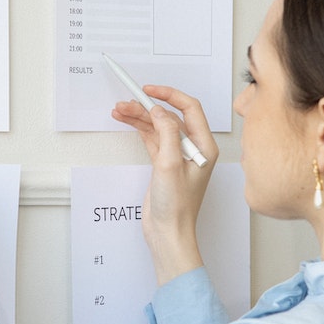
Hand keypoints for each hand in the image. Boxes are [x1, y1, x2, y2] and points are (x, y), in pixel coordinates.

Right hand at [111, 86, 218, 284]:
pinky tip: (126, 122)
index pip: (190, 109)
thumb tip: (159, 111)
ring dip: (140, 118)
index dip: (169, 95)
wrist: (168, 233)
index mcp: (203, 146)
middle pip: (170, 117)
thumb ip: (167, 133)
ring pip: (158, 127)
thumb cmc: (177, 207)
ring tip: (119, 111)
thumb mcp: (170, 164)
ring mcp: (178, 156)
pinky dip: (139, 130)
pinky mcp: (164, 164)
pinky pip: (152, 139)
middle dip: (147, 107)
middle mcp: (193, 148)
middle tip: (127, 101)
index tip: (149, 90)